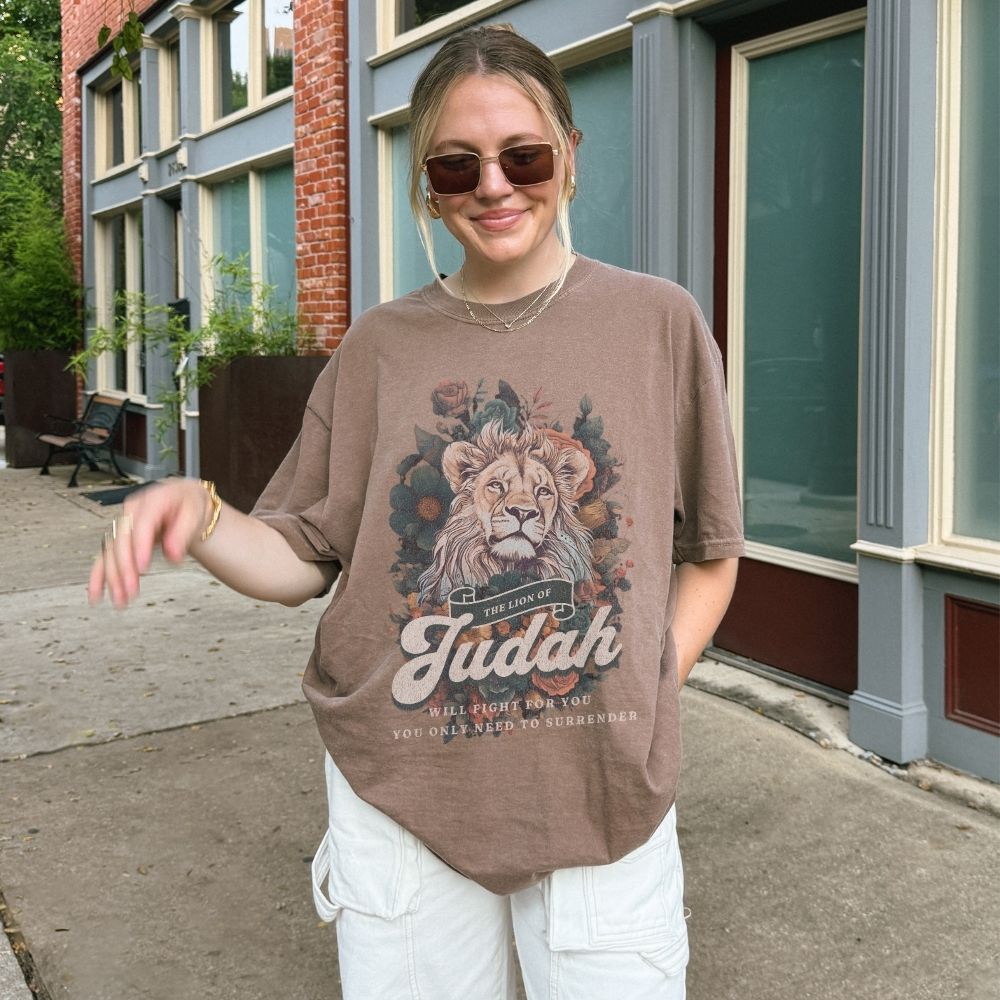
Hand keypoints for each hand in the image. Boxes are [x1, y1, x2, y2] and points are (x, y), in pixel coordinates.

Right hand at [89, 479, 212, 608]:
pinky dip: (99, 575)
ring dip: (113, 577)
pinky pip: (105, 556)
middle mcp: (133, 512)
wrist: (183, 499)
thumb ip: (182, 534)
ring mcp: (124, 525)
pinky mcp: (120, 538)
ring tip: (121, 600)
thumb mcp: (194, 514)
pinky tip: (96, 595)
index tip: (142, 568)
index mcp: (152, 501)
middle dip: (124, 568)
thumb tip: (172, 555)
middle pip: (122, 541)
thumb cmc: (189, 505)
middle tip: (131, 591)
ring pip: (111, 552)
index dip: (139, 547)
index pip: (141, 526)